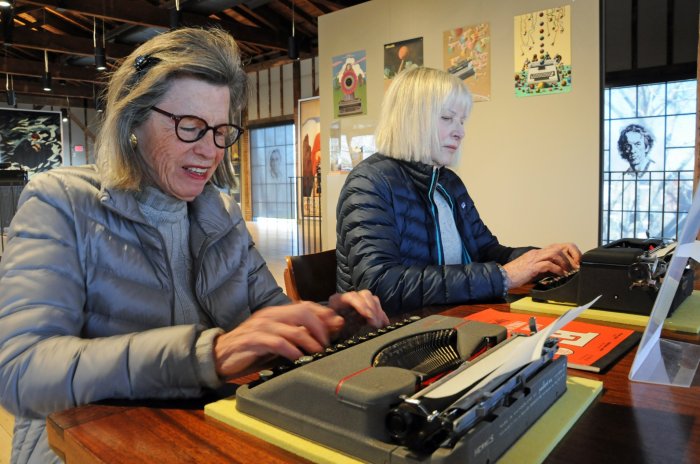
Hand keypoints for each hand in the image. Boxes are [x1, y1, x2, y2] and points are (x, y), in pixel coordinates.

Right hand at [213, 302, 343, 378]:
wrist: (220, 356)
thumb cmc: (252, 349)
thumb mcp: (278, 340)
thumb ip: (298, 335)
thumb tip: (325, 333)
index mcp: (277, 313)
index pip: (306, 305)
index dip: (323, 314)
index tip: (337, 325)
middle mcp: (270, 316)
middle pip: (302, 312)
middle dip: (320, 326)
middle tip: (328, 342)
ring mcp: (261, 327)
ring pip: (292, 328)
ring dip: (309, 340)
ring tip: (318, 352)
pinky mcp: (252, 340)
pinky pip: (276, 342)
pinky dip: (291, 350)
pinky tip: (298, 357)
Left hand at [327, 289, 388, 328]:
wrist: (329, 329)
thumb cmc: (328, 328)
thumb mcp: (328, 327)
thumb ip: (332, 324)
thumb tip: (340, 321)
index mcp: (338, 300)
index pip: (351, 297)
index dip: (361, 305)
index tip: (368, 316)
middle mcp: (350, 297)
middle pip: (365, 295)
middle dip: (372, 309)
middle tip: (375, 323)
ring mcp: (359, 301)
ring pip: (372, 299)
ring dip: (378, 312)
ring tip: (379, 325)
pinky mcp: (367, 308)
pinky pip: (377, 307)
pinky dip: (381, 315)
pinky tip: (385, 323)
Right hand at [503, 242, 580, 288]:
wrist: (503, 276)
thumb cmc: (516, 274)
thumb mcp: (533, 269)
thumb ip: (543, 267)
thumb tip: (557, 271)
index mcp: (538, 253)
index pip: (558, 246)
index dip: (570, 253)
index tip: (576, 262)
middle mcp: (537, 253)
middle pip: (560, 247)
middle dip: (572, 256)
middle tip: (577, 266)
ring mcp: (535, 258)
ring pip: (556, 253)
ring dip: (565, 262)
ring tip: (569, 271)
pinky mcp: (532, 266)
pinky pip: (548, 264)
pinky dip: (557, 269)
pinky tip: (561, 275)